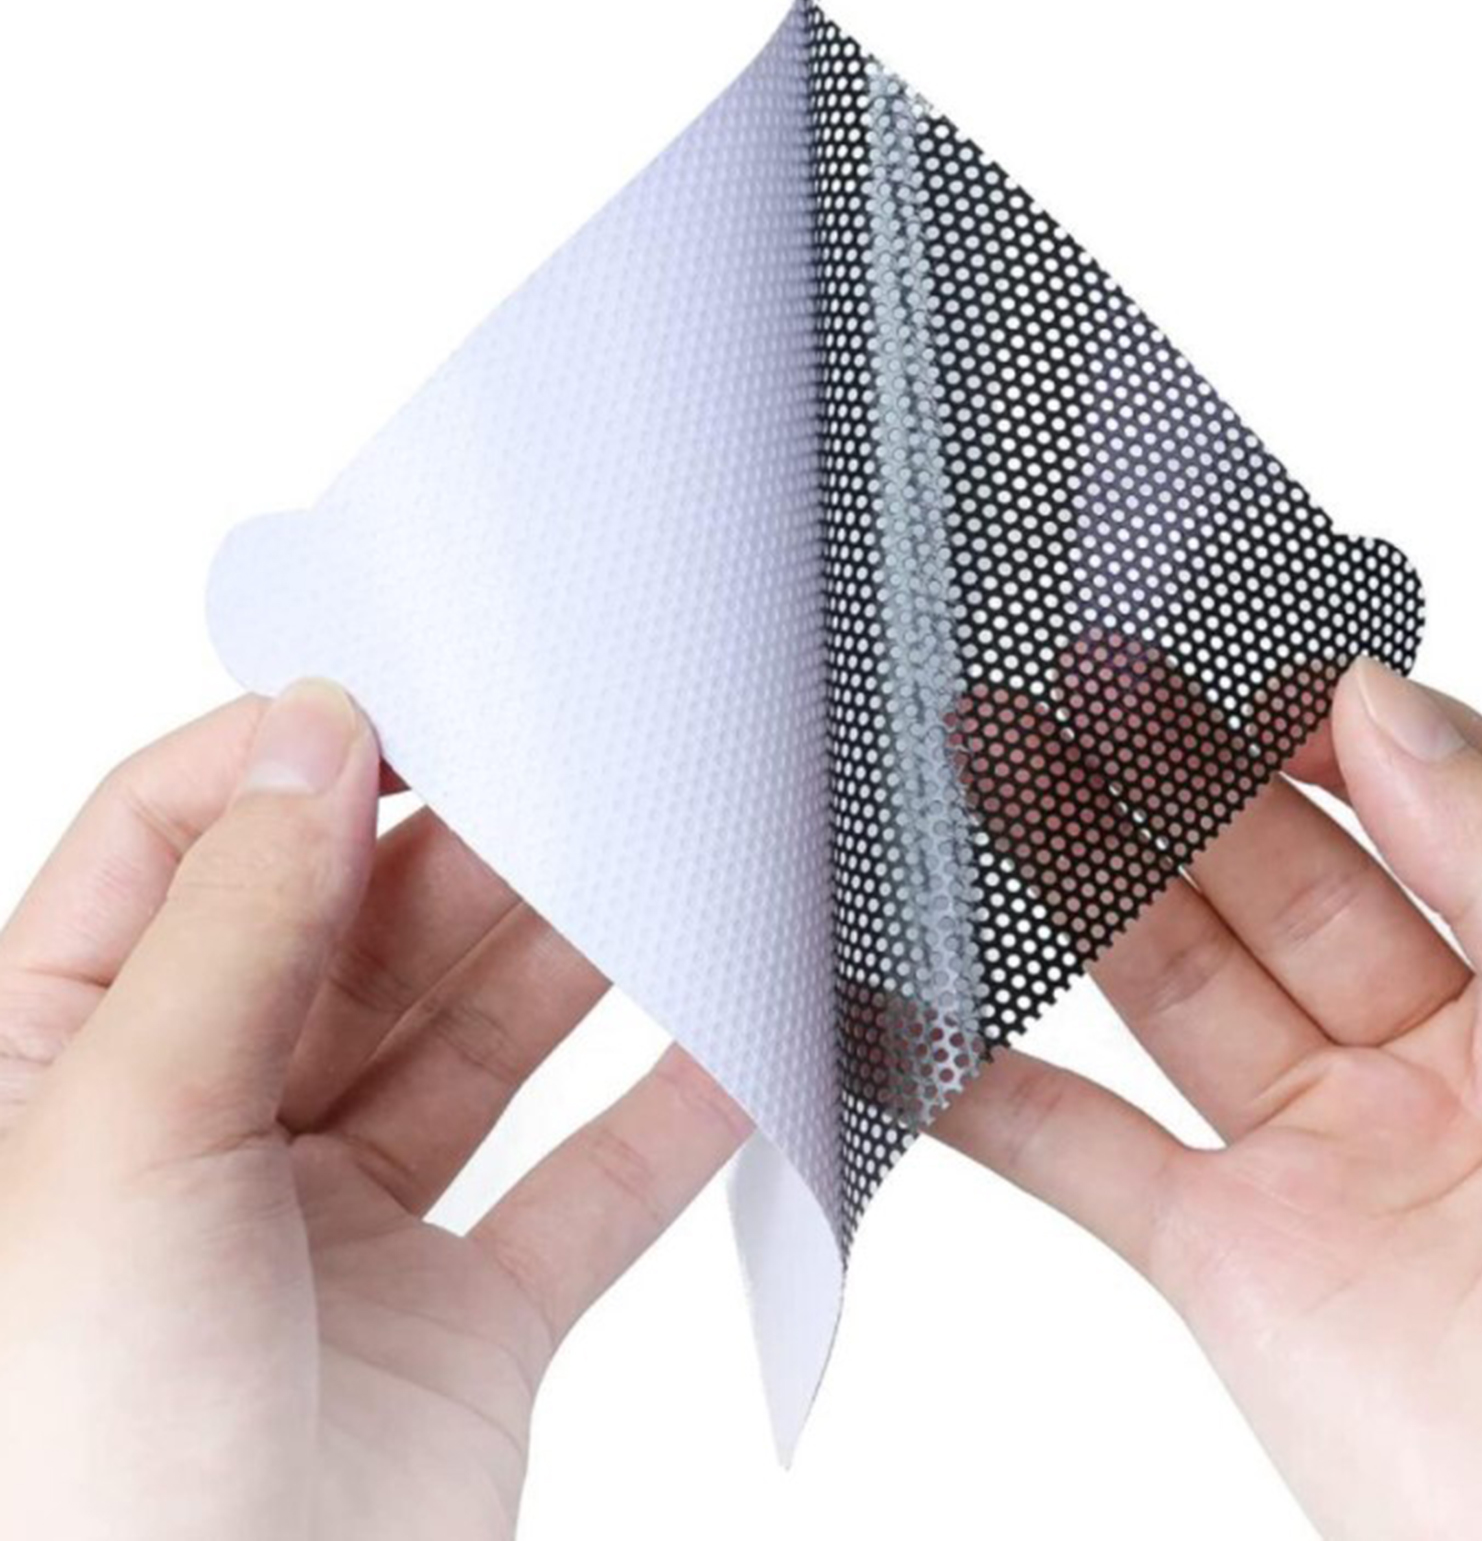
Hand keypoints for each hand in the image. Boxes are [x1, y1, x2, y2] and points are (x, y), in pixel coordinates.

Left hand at [0, 681, 748, 1540]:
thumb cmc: (72, 1477)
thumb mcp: (125, 1149)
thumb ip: (237, 929)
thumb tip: (313, 736)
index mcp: (61, 1068)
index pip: (174, 845)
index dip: (288, 763)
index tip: (414, 699)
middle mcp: (204, 1130)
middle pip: (354, 931)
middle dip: (470, 855)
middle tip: (582, 776)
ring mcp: (341, 1225)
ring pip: (476, 1043)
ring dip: (575, 963)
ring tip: (671, 876)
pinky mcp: (463, 1317)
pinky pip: (584, 1190)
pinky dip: (667, 1122)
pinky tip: (734, 1045)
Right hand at [936, 658, 1481, 1539]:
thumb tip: (1388, 703)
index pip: (1402, 813)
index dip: (1313, 731)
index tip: (1227, 658)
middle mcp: (1415, 1057)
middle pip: (1259, 879)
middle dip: (1161, 775)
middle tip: (1071, 684)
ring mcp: (1309, 1154)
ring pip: (1162, 983)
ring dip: (1066, 882)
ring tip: (985, 776)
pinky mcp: (1223, 1259)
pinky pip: (1081, 1154)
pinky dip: (985, 1090)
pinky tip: (920, 1014)